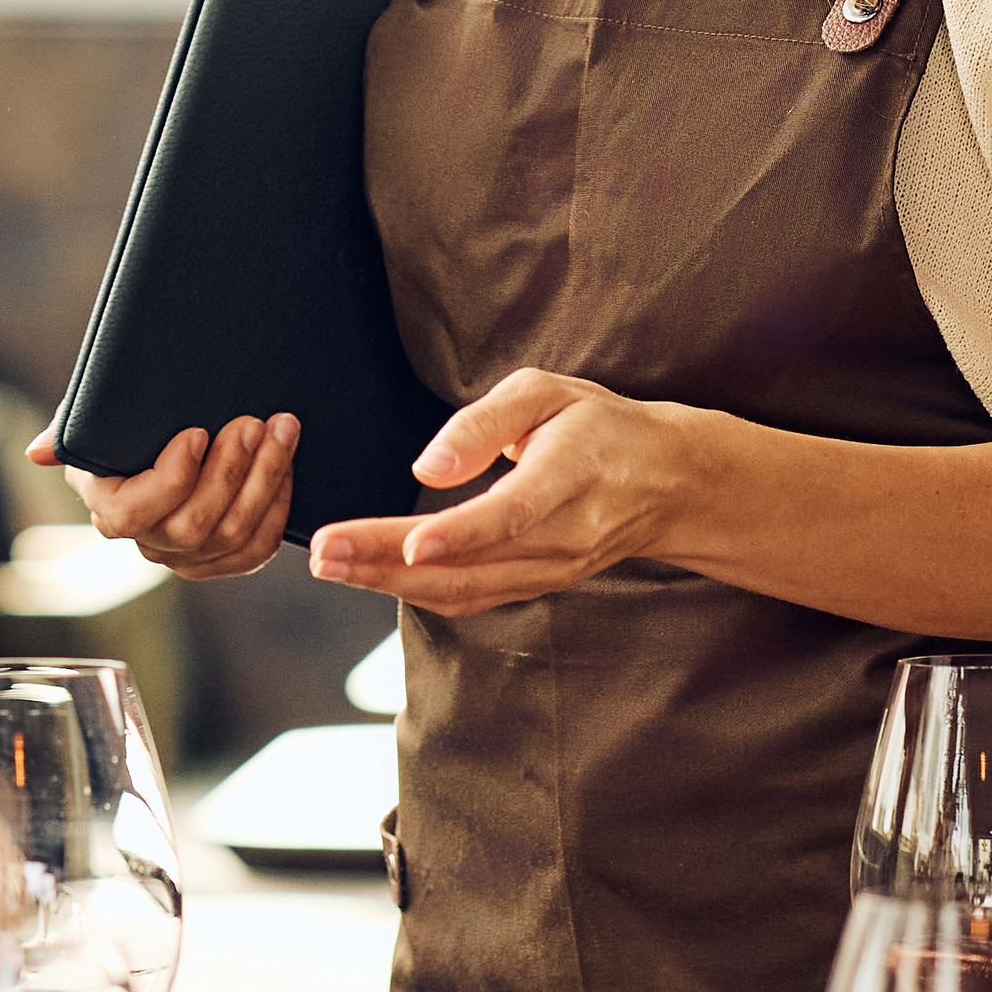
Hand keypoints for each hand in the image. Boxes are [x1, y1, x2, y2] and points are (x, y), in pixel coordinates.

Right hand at [39, 413, 295, 578]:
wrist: (174, 436)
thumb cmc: (128, 427)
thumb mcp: (94, 421)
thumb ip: (67, 432)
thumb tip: (38, 452)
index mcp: (110, 508)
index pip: (131, 513)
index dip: (169, 479)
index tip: (196, 434)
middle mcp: (148, 541)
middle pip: (192, 525)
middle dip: (228, 472)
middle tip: (252, 423)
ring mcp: (188, 556)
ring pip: (232, 534)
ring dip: (262, 479)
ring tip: (280, 431)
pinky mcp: (225, 559)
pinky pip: (256, 548)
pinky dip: (277, 506)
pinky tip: (287, 465)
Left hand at [306, 368, 701, 615]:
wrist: (667, 483)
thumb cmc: (601, 427)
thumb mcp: (549, 392)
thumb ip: (484, 423)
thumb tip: (427, 466)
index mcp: (568, 477)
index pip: (510, 514)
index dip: (460, 534)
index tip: (411, 543)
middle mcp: (561, 537)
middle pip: (471, 563)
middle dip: (389, 562)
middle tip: (325, 553)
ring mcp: (551, 571)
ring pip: (465, 590)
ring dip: (391, 583)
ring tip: (331, 566)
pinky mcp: (538, 585)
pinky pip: (472, 598)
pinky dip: (418, 594)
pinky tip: (373, 579)